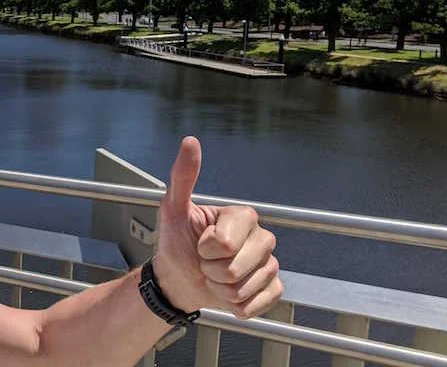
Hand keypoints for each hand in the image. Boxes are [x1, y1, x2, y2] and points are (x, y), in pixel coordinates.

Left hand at [152, 137, 282, 318]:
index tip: (199, 243)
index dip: (205, 249)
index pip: (224, 244)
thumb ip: (183, 176)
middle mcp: (262, 237)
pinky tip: (230, 294)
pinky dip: (238, 306)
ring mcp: (269, 264)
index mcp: (243, 216)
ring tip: (214, 277)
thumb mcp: (173, 209)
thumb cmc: (177, 243)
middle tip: (205, 263)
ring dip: (221, 290)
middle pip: (235, 269)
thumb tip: (190, 142)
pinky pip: (261, 302)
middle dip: (212, 271)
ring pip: (244, 287)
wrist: (179, 279)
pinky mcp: (273, 288)